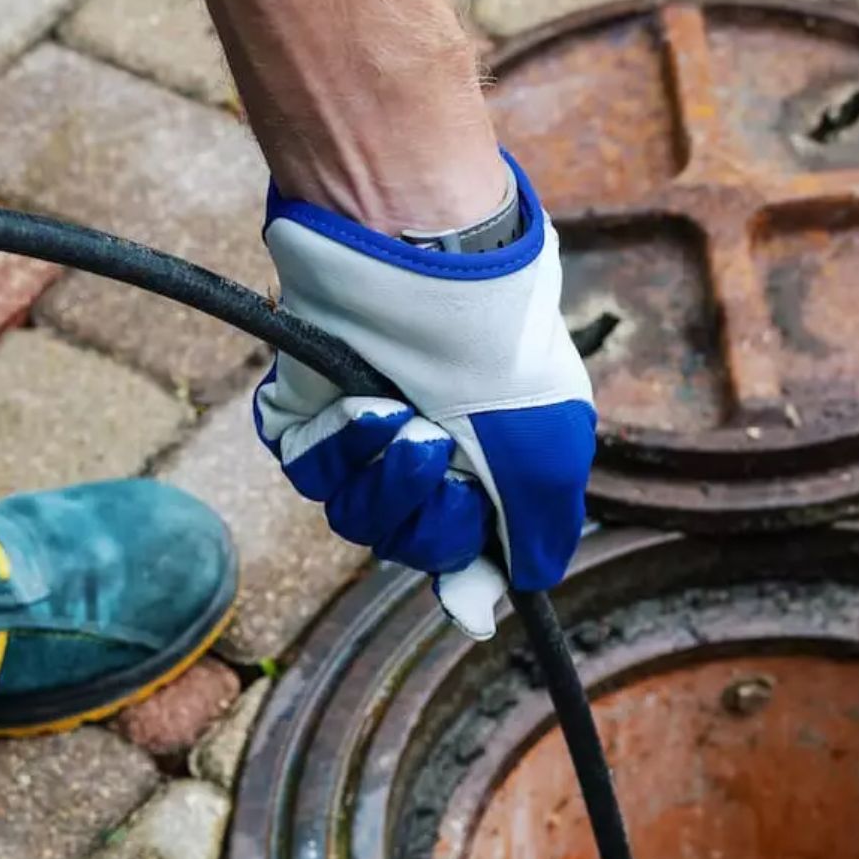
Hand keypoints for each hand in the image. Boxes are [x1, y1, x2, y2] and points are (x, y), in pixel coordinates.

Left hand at [255, 156, 595, 637]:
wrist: (423, 263)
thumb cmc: (497, 353)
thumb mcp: (549, 452)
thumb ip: (537, 534)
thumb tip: (509, 594)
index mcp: (486, 465)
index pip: (461, 551)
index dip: (457, 566)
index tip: (461, 577)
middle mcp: (425, 454)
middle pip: (405, 543)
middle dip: (421, 509)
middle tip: (437, 447)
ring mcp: (365, 433)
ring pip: (354, 514)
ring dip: (380, 472)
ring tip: (399, 411)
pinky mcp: (310, 411)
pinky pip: (310, 471)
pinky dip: (338, 444)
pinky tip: (361, 402)